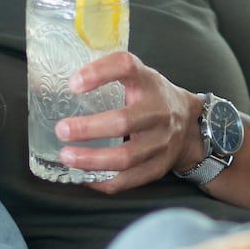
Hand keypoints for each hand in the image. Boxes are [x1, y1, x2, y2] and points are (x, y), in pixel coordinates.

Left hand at [58, 50, 203, 194]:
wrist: (190, 123)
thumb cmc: (151, 97)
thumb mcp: (137, 76)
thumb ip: (107, 75)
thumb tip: (59, 83)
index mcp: (148, 82)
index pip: (126, 67)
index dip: (100, 73)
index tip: (73, 83)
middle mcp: (158, 111)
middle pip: (124, 121)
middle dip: (89, 128)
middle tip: (62, 130)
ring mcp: (161, 142)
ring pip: (126, 157)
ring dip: (92, 160)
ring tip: (67, 156)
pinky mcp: (159, 167)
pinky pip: (129, 180)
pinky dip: (103, 181)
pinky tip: (83, 176)